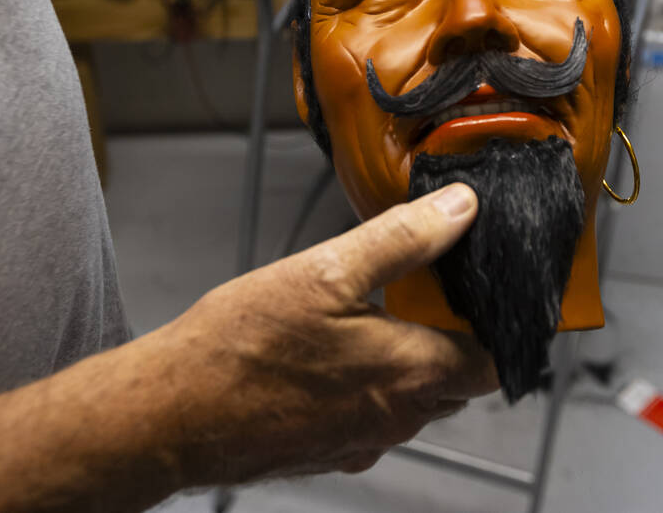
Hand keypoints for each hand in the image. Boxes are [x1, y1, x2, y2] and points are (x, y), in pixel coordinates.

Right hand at [155, 183, 497, 482]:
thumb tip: (459, 210)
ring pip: (411, 400)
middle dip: (449, 339)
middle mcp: (394, 419)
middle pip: (455, 383)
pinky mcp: (327, 452)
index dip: (493, 326)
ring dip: (405, 362)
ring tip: (366, 317)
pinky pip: (370, 417)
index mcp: (408, 373)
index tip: (477, 293)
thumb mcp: (325, 271)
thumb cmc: (238, 348)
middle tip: (419, 294)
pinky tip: (327, 354)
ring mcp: (361, 443)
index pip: (492, 363)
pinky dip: (366, 386)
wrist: (169, 414)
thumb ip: (402, 240)